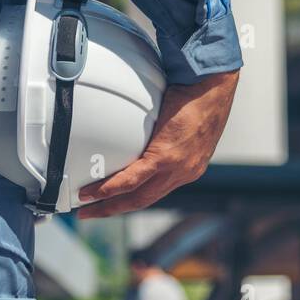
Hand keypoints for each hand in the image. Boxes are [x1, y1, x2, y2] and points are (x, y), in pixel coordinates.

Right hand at [76, 69, 239, 218]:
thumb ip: (166, 131)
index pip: (156, 191)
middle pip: (143, 201)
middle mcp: (183, 174)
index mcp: (189, 167)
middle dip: (114, 210)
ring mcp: (176, 168)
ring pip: (137, 197)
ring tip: (86, 208)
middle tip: (90, 214)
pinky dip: (110, 188)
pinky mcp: (165, 156)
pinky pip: (132, 179)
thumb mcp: (184, 122)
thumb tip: (145, 124)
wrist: (213, 86)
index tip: (114, 202)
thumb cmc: (201, 95)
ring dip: (108, 205)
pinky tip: (93, 192)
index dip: (133, 199)